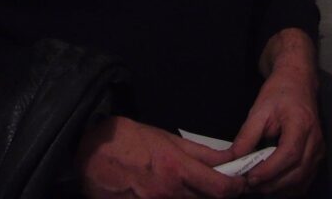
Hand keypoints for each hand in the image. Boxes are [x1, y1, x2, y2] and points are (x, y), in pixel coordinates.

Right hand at [78, 115, 246, 197]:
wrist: (92, 151)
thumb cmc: (130, 139)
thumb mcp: (169, 138)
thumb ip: (201, 152)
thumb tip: (226, 158)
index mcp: (177, 169)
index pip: (219, 188)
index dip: (235, 188)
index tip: (239, 184)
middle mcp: (167, 193)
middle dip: (217, 195)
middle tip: (218, 186)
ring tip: (192, 188)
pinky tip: (171, 194)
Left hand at [231, 29, 323, 195]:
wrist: (298, 83)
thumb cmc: (281, 92)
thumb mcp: (259, 109)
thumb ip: (247, 136)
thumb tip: (233, 159)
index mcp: (301, 123)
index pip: (289, 153)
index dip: (270, 169)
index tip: (250, 176)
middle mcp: (315, 140)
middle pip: (297, 172)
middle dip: (271, 184)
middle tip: (248, 185)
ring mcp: (318, 150)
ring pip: (301, 181)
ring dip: (278, 188)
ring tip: (257, 185)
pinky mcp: (316, 157)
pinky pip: (304, 180)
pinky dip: (287, 188)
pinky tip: (271, 184)